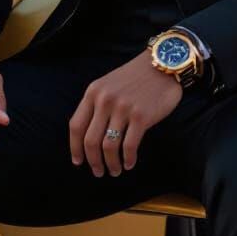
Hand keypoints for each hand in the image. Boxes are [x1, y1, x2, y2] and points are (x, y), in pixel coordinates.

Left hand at [68, 49, 182, 176]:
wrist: (161, 64)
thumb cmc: (134, 77)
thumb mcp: (108, 84)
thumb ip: (96, 104)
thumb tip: (87, 135)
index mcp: (93, 92)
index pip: (76, 126)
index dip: (75, 148)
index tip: (78, 161)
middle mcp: (105, 100)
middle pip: (90, 141)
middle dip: (93, 161)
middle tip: (98, 172)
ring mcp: (123, 108)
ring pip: (109, 146)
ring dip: (111, 164)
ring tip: (115, 171)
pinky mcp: (141, 116)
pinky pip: (129, 146)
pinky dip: (128, 159)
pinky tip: (129, 163)